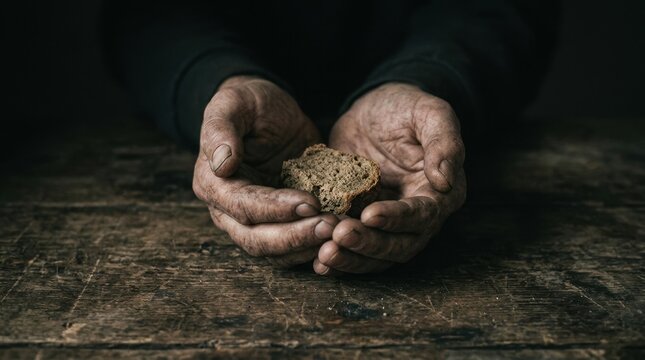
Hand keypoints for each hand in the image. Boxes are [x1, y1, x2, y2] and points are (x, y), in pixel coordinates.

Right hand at [192, 76, 338, 266]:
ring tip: (341, 233)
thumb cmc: (249, 103)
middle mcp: (228, 211)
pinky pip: (295, 246)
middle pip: (258, 240)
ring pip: (277, 251)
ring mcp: (255, 222)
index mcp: (213, 184)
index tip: (310, 203)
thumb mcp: (234, 103)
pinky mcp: (280, 223)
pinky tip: (342, 236)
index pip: (243, 207)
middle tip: (331, 227)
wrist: (270, 112)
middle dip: (295, 237)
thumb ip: (221, 129)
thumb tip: (222, 163)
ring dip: (307, 247)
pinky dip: (316, 246)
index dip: (276, 209)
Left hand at [315, 83, 466, 274]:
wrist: (373, 110)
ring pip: (375, 256)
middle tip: (338, 237)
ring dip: (351, 259)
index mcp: (440, 193)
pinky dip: (338, 258)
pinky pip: (353, 249)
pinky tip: (316, 261)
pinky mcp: (360, 223)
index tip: (370, 214)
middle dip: (369, 245)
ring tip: (324, 255)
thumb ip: (445, 143)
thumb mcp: (430, 113)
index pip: (422, 215)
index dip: (397, 218)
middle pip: (398, 246)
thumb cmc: (406, 107)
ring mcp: (387, 224)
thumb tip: (445, 180)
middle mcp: (417, 217)